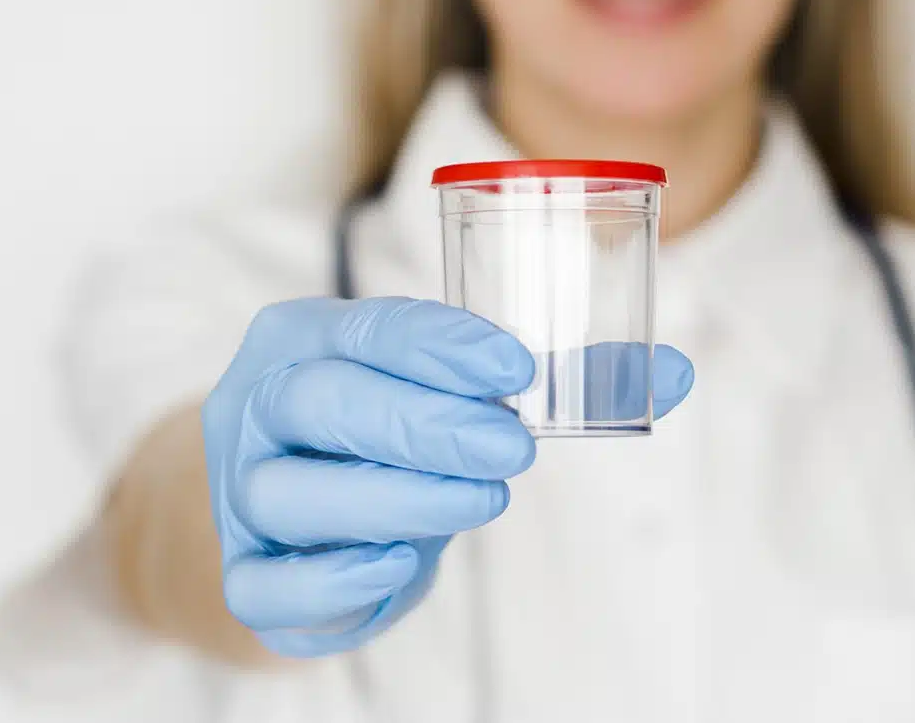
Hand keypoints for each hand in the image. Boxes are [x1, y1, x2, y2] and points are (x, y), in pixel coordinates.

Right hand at [202, 297, 693, 656]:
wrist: (303, 515)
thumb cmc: (393, 436)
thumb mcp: (458, 395)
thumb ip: (562, 381)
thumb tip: (674, 370)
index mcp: (305, 339)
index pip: (365, 328)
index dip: (437, 346)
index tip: (516, 369)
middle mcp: (258, 406)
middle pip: (320, 403)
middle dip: (422, 424)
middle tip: (512, 449)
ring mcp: (240, 495)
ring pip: (291, 494)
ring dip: (394, 498)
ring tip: (482, 502)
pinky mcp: (247, 575)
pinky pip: (264, 586)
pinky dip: (332, 582)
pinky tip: (397, 565)